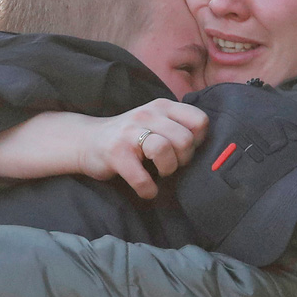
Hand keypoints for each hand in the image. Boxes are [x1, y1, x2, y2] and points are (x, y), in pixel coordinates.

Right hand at [77, 99, 208, 198]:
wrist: (86, 141)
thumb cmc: (129, 137)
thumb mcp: (156, 122)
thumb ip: (179, 127)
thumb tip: (210, 151)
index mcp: (162, 106)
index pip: (200, 121)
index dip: (198, 142)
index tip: (183, 150)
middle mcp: (147, 114)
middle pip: (185, 140)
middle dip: (182, 160)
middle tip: (170, 165)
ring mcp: (130, 133)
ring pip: (165, 151)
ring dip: (167, 170)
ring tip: (159, 173)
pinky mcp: (116, 153)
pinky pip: (142, 178)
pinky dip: (148, 190)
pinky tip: (146, 189)